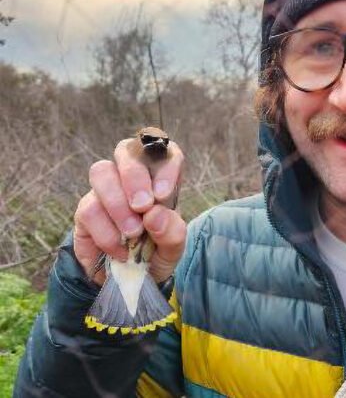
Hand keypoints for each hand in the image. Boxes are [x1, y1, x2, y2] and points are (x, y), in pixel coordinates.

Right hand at [74, 138, 185, 285]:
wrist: (132, 279)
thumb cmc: (157, 252)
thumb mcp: (173, 248)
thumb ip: (172, 233)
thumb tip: (154, 214)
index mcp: (161, 179)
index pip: (165, 153)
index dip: (165, 166)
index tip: (163, 194)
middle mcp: (131, 178)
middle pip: (126, 151)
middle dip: (134, 177)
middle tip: (143, 207)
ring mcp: (105, 191)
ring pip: (102, 173)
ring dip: (117, 204)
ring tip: (132, 233)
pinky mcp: (85, 211)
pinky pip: (89, 210)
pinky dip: (106, 233)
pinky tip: (120, 251)